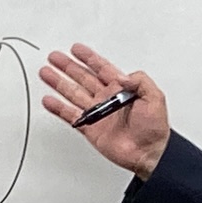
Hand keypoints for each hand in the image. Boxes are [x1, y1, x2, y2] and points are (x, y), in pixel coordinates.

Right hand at [39, 44, 171, 177]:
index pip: (101, 68)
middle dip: (68, 66)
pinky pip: (71, 115)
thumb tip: (121, 77)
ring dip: (59, 83)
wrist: (149, 153)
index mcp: (121, 89)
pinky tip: (49, 100)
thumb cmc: (155, 129)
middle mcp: (107, 99)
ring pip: (73, 93)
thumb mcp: (154, 97)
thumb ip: (139, 81)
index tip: (76, 49)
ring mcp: (97, 113)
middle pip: (82, 77)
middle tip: (55, 57)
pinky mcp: (91, 128)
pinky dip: (59, 108)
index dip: (88, 58)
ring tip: (46, 72)